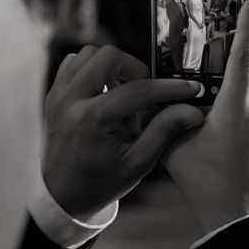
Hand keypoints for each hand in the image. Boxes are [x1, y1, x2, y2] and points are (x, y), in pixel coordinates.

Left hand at [43, 45, 203, 218]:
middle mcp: (70, 101)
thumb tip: (193, 110)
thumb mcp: (139, 162)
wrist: (63, 195)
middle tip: (149, 89)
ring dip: (115, 65)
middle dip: (136, 68)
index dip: (170, 88)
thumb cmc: (102, 182)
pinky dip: (95, 68)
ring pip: (90, 54)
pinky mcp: (54, 93)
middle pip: (109, 57)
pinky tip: (108, 88)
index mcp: (91, 120)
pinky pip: (75, 62)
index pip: (138, 90)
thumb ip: (165, 131)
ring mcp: (58, 95)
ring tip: (127, 88)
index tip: (191, 88)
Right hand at [163, 0, 248, 235]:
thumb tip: (158, 99)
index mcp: (236, 109)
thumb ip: (168, 119)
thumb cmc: (205, 183)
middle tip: (228, 56)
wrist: (239, 218)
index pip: (245, 57)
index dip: (248, 27)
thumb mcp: (175, 149)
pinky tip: (233, 123)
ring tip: (226, 93)